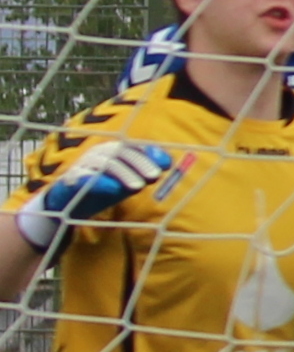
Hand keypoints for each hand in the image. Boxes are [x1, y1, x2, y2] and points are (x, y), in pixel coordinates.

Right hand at [17, 137, 177, 246]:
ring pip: (104, 164)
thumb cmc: (103, 187)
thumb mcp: (127, 179)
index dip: (148, 154)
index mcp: (113, 150)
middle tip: (154, 177)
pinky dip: (96, 181)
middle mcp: (98, 153)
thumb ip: (145, 170)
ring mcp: (83, 165)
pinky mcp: (69, 179)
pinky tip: (111, 188)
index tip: (165, 165)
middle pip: (120, 152)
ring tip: (137, 186)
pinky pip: (82, 178)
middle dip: (139, 164)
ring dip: (123, 173)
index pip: (133, 147)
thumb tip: (167, 161)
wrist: (68, 204)